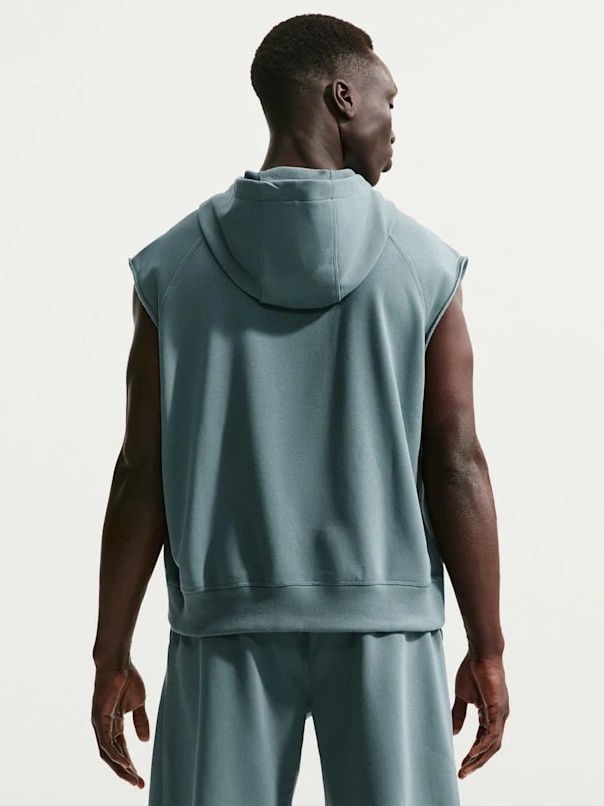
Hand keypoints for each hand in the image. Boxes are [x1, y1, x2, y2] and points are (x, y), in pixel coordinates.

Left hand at [91, 662, 149, 787]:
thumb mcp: (139, 704)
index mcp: (114, 724)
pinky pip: (106, 742)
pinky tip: (126, 763)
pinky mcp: (99, 718)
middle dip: (125, 772)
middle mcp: (105, 727)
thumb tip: (145, 741)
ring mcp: (100, 724)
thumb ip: (140, 722)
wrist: (119, 662)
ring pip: (108, 753)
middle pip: (113, 756)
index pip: (121, 750)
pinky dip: (116, 754)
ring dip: (121, 767)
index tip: (141, 778)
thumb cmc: (128, 678)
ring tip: (134, 778)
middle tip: (138, 784)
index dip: (130, 765)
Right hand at [452, 651, 509, 778]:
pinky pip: (492, 732)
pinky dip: (482, 745)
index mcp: (490, 714)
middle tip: (462, 773)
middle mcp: (498, 717)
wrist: (480, 654)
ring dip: (479, 758)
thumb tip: (455, 733)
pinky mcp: (497, 708)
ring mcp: (500, 714)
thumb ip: (459, 714)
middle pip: (490, 748)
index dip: (473, 754)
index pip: (483, 741)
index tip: (461, 765)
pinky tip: (472, 753)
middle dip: (476, 762)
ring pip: (492, 744)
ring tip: (465, 767)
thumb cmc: (472, 671)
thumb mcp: (462, 696)